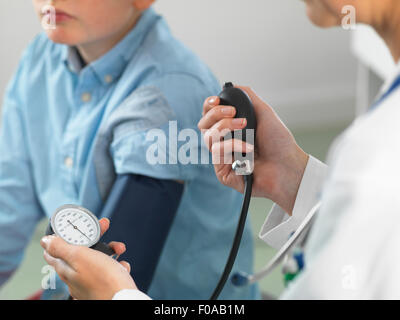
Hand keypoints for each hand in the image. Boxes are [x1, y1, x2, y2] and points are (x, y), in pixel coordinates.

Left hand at [40, 218, 136, 299]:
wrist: (123, 299)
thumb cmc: (103, 280)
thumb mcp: (79, 257)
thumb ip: (61, 247)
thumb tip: (45, 241)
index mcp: (66, 269)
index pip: (54, 251)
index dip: (63, 235)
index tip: (73, 227)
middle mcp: (76, 277)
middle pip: (81, 251)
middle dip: (94, 237)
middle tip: (104, 226)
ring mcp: (90, 282)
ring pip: (97, 259)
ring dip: (110, 250)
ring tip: (119, 249)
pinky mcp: (105, 286)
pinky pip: (109, 270)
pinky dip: (116, 265)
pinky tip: (121, 266)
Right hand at [198, 86, 308, 213]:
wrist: (287, 164)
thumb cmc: (279, 142)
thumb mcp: (264, 112)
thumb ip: (248, 97)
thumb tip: (232, 85)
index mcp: (231, 129)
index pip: (209, 116)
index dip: (208, 107)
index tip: (216, 100)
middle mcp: (224, 143)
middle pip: (203, 125)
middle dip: (216, 114)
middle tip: (234, 112)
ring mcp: (222, 158)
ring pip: (208, 137)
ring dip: (226, 127)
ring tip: (245, 127)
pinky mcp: (222, 172)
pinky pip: (217, 153)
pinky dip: (233, 145)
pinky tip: (248, 148)